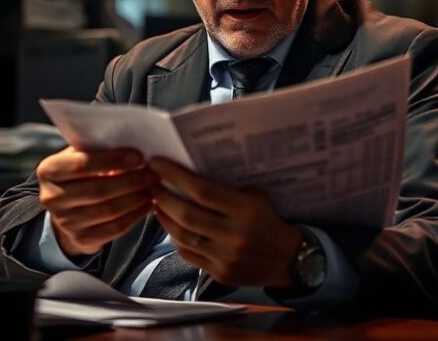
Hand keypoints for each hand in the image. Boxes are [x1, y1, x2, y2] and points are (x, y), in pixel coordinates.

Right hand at [36, 146, 158, 256]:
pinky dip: (135, 215)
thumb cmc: (81, 173)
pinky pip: (114, 228)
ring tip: (153, 187)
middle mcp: (51, 198)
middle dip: (131, 180)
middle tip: (153, 173)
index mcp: (49, 170)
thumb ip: (97, 148)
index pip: (81, 164)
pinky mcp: (80, 239)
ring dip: (137, 198)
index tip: (138, 156)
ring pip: (109, 210)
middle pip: (99, 189)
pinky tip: (148, 204)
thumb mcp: (80, 155)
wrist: (67, 209)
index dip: (112, 160)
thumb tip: (133, 142)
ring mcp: (64, 222)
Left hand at [148, 158, 302, 287]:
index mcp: (246, 210)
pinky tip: (171, 225)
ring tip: (156, 202)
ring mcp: (225, 257)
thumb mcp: (256, 197)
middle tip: (150, 183)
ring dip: (164, 217)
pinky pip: (188, 254)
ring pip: (183, 235)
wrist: (287, 259)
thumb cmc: (268, 220)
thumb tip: (191, 175)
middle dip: (163, 196)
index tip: (157, 164)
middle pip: (187, 214)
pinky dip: (176, 238)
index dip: (176, 176)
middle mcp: (234, 235)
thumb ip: (227, 189)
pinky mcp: (219, 273)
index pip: (203, 190)